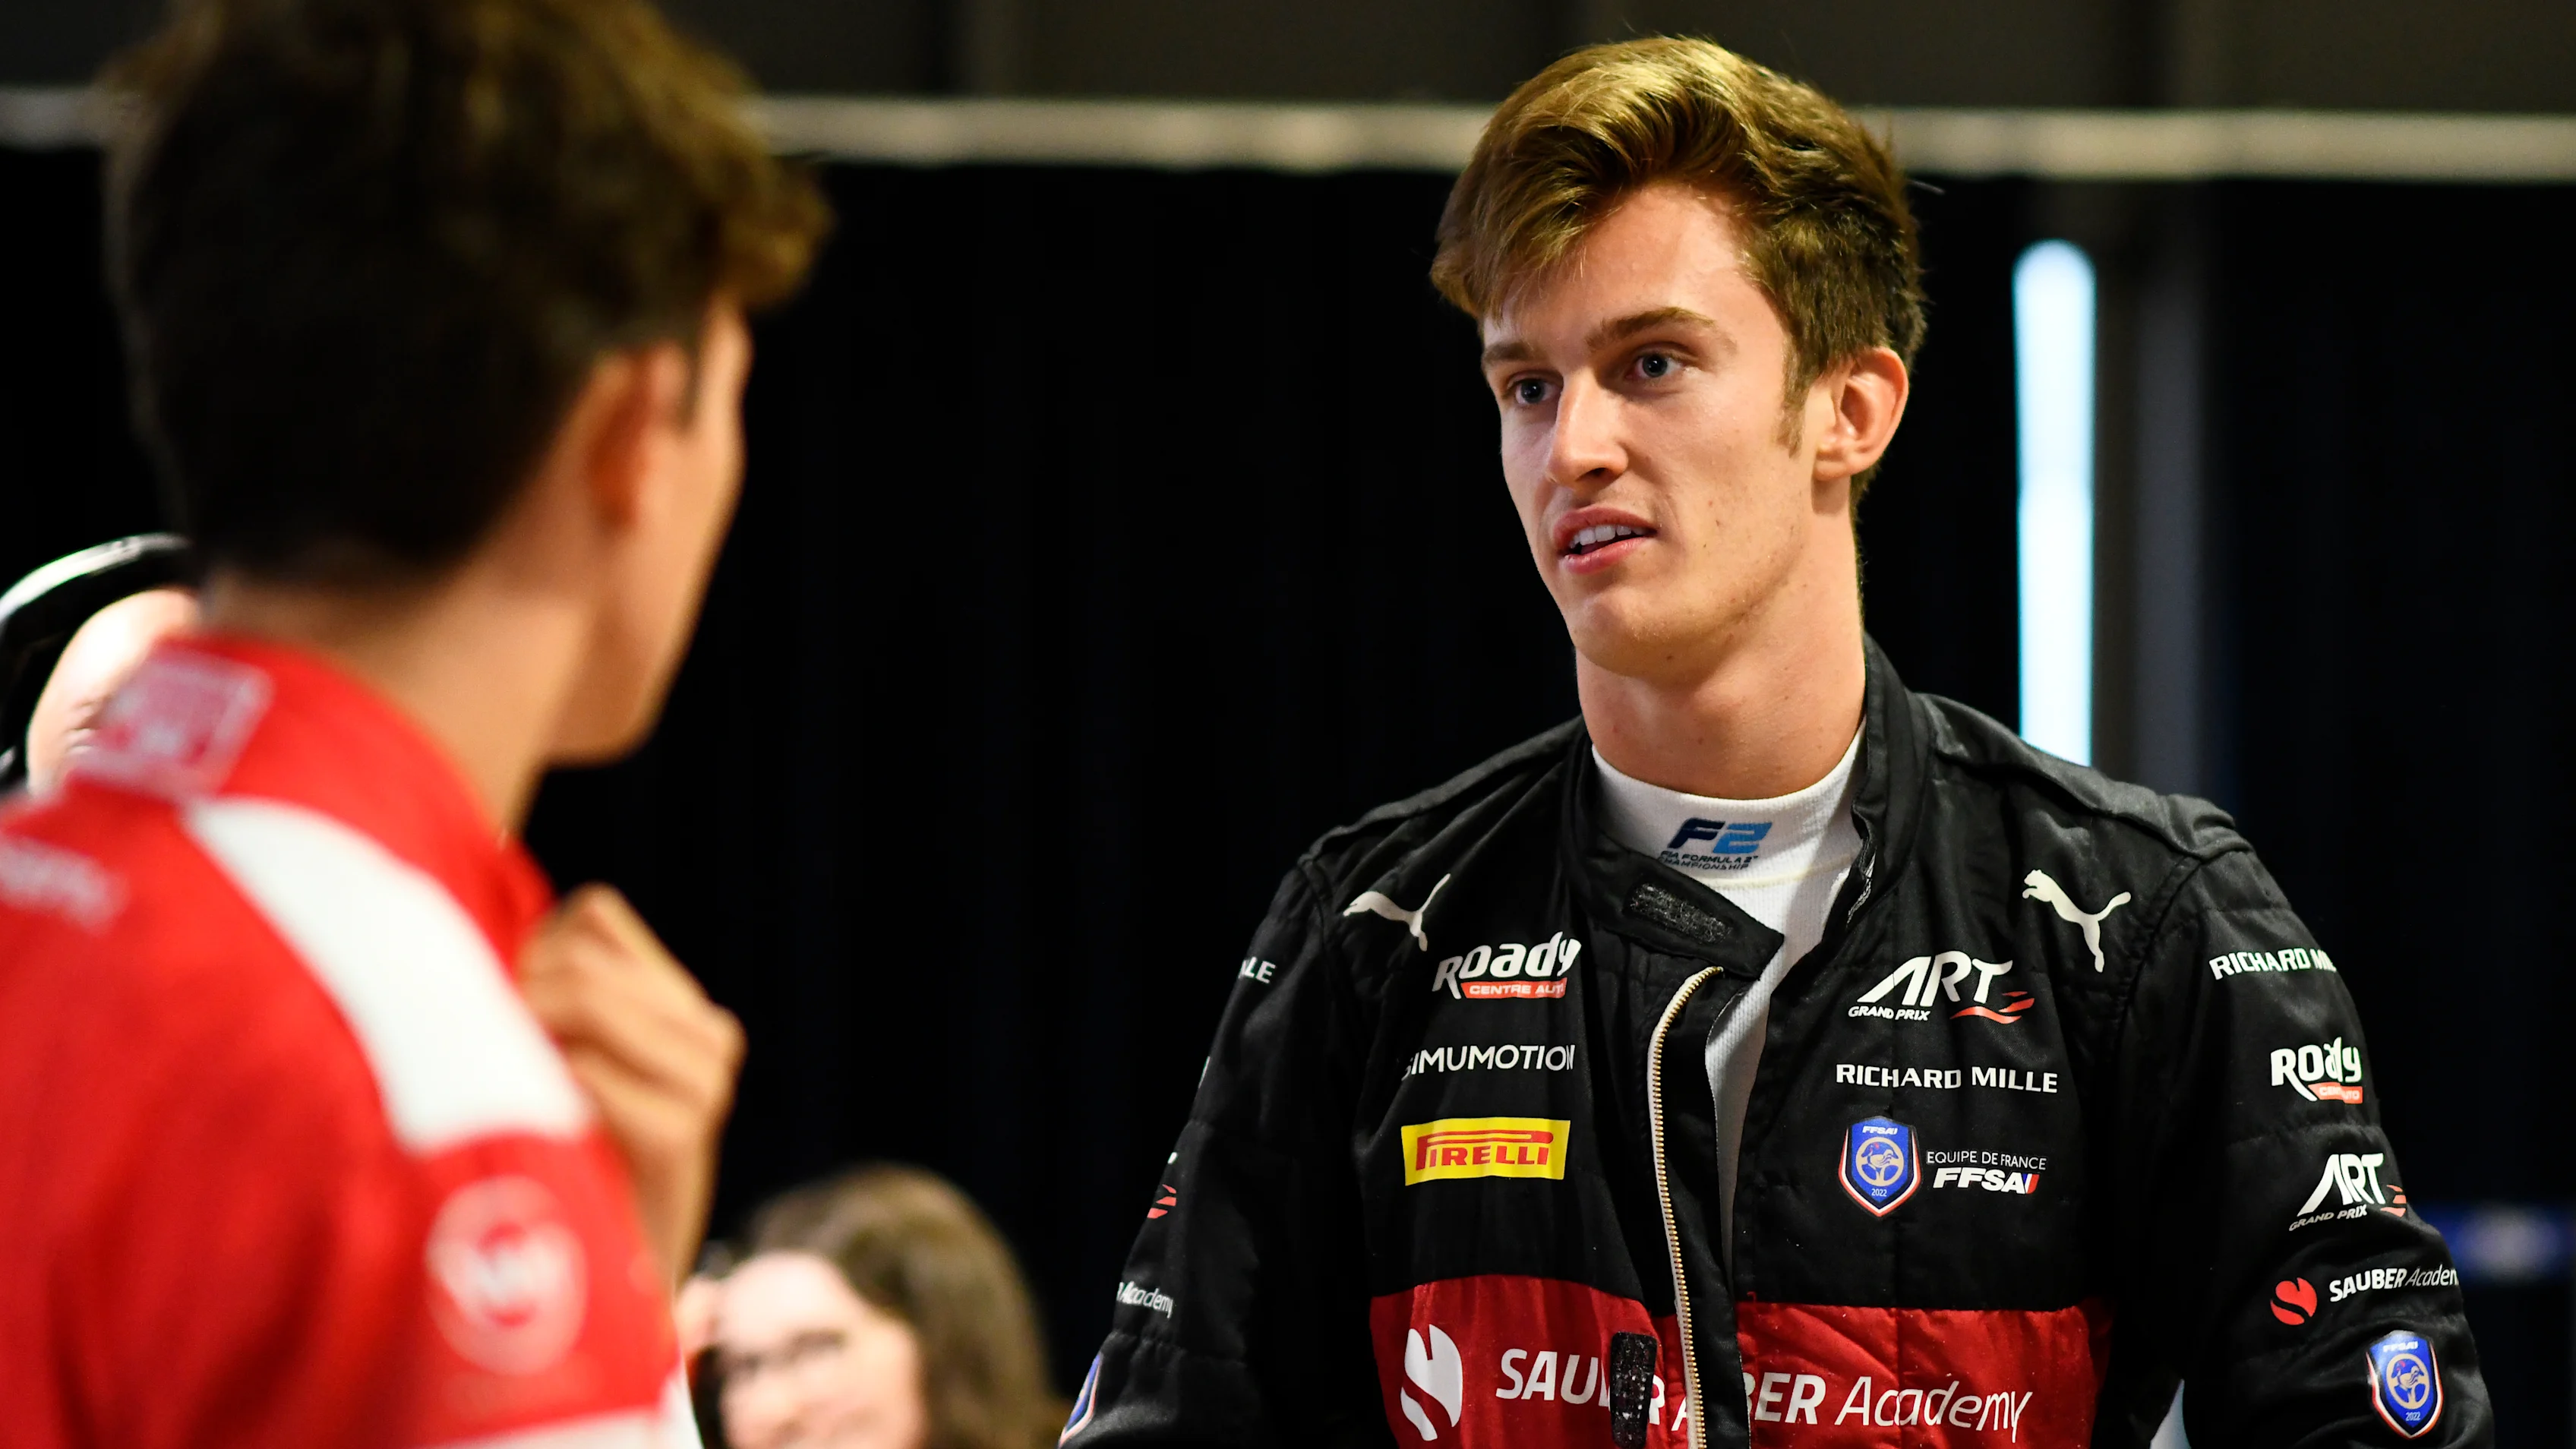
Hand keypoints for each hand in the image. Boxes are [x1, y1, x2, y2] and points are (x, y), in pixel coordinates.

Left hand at [520, 885, 743, 1290]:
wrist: (597, 1290)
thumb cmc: (554, 1162)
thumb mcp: (552, 1054)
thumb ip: (549, 985)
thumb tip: (512, 890)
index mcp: (683, 1006)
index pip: (595, 915)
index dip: (529, 952)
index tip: (498, 1017)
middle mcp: (708, 1034)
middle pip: (582, 956)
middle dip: (516, 994)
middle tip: (471, 1053)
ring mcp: (706, 1080)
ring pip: (589, 999)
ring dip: (523, 1038)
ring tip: (499, 1086)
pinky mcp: (684, 1131)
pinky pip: (590, 1069)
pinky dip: (547, 1090)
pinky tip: (540, 1127)